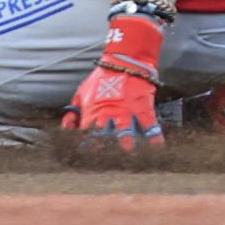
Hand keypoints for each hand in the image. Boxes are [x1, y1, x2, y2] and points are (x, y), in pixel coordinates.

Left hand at [62, 15, 165, 153]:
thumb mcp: (82, 93)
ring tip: (127, 154)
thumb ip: (74, 113)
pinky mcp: (142, 107)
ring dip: (125, 145)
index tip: (86, 160)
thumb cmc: (101, 79)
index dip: (85, 148)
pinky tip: (157, 148)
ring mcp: (126, 110)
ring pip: (125, 132)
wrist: (124, 61)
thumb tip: (67, 129)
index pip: (85, 134)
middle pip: (104, 136)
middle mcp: (108, 112)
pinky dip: (155, 137)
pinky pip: (149, 125)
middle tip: (107, 163)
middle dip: (104, 150)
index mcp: (92, 110)